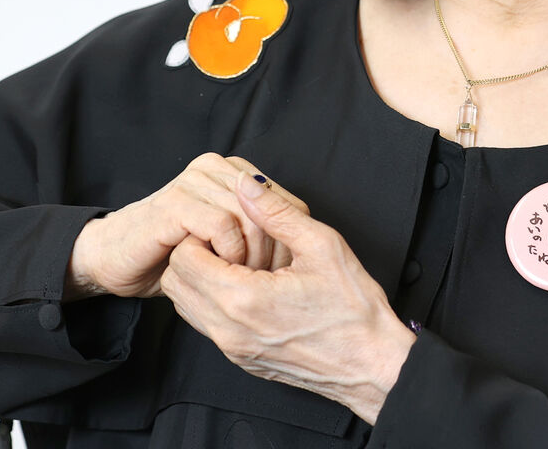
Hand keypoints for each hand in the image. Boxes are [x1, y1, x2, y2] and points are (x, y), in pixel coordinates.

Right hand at [66, 153, 307, 298]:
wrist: (116, 260)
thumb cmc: (173, 254)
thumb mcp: (227, 242)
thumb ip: (260, 232)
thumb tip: (302, 249)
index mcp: (234, 171)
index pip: (287, 205)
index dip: (289, 245)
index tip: (279, 277)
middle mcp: (216, 167)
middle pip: (273, 211)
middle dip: (273, 255)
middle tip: (261, 283)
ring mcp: (195, 180)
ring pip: (251, 218)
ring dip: (251, 258)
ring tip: (239, 280)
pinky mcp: (176, 201)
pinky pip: (222, 224)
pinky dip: (228, 253)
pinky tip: (219, 270)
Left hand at [160, 171, 416, 423]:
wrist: (372, 364)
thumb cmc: (354, 308)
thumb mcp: (321, 245)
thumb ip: (276, 211)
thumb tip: (246, 183)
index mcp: (244, 299)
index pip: (183, 257)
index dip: (200, 232)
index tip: (227, 224)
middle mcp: (229, 330)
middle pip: (176, 282)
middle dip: (193, 253)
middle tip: (229, 239)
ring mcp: (232, 349)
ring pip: (184, 305)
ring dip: (199, 278)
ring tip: (239, 261)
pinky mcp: (240, 359)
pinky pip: (204, 324)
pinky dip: (211, 300)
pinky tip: (247, 285)